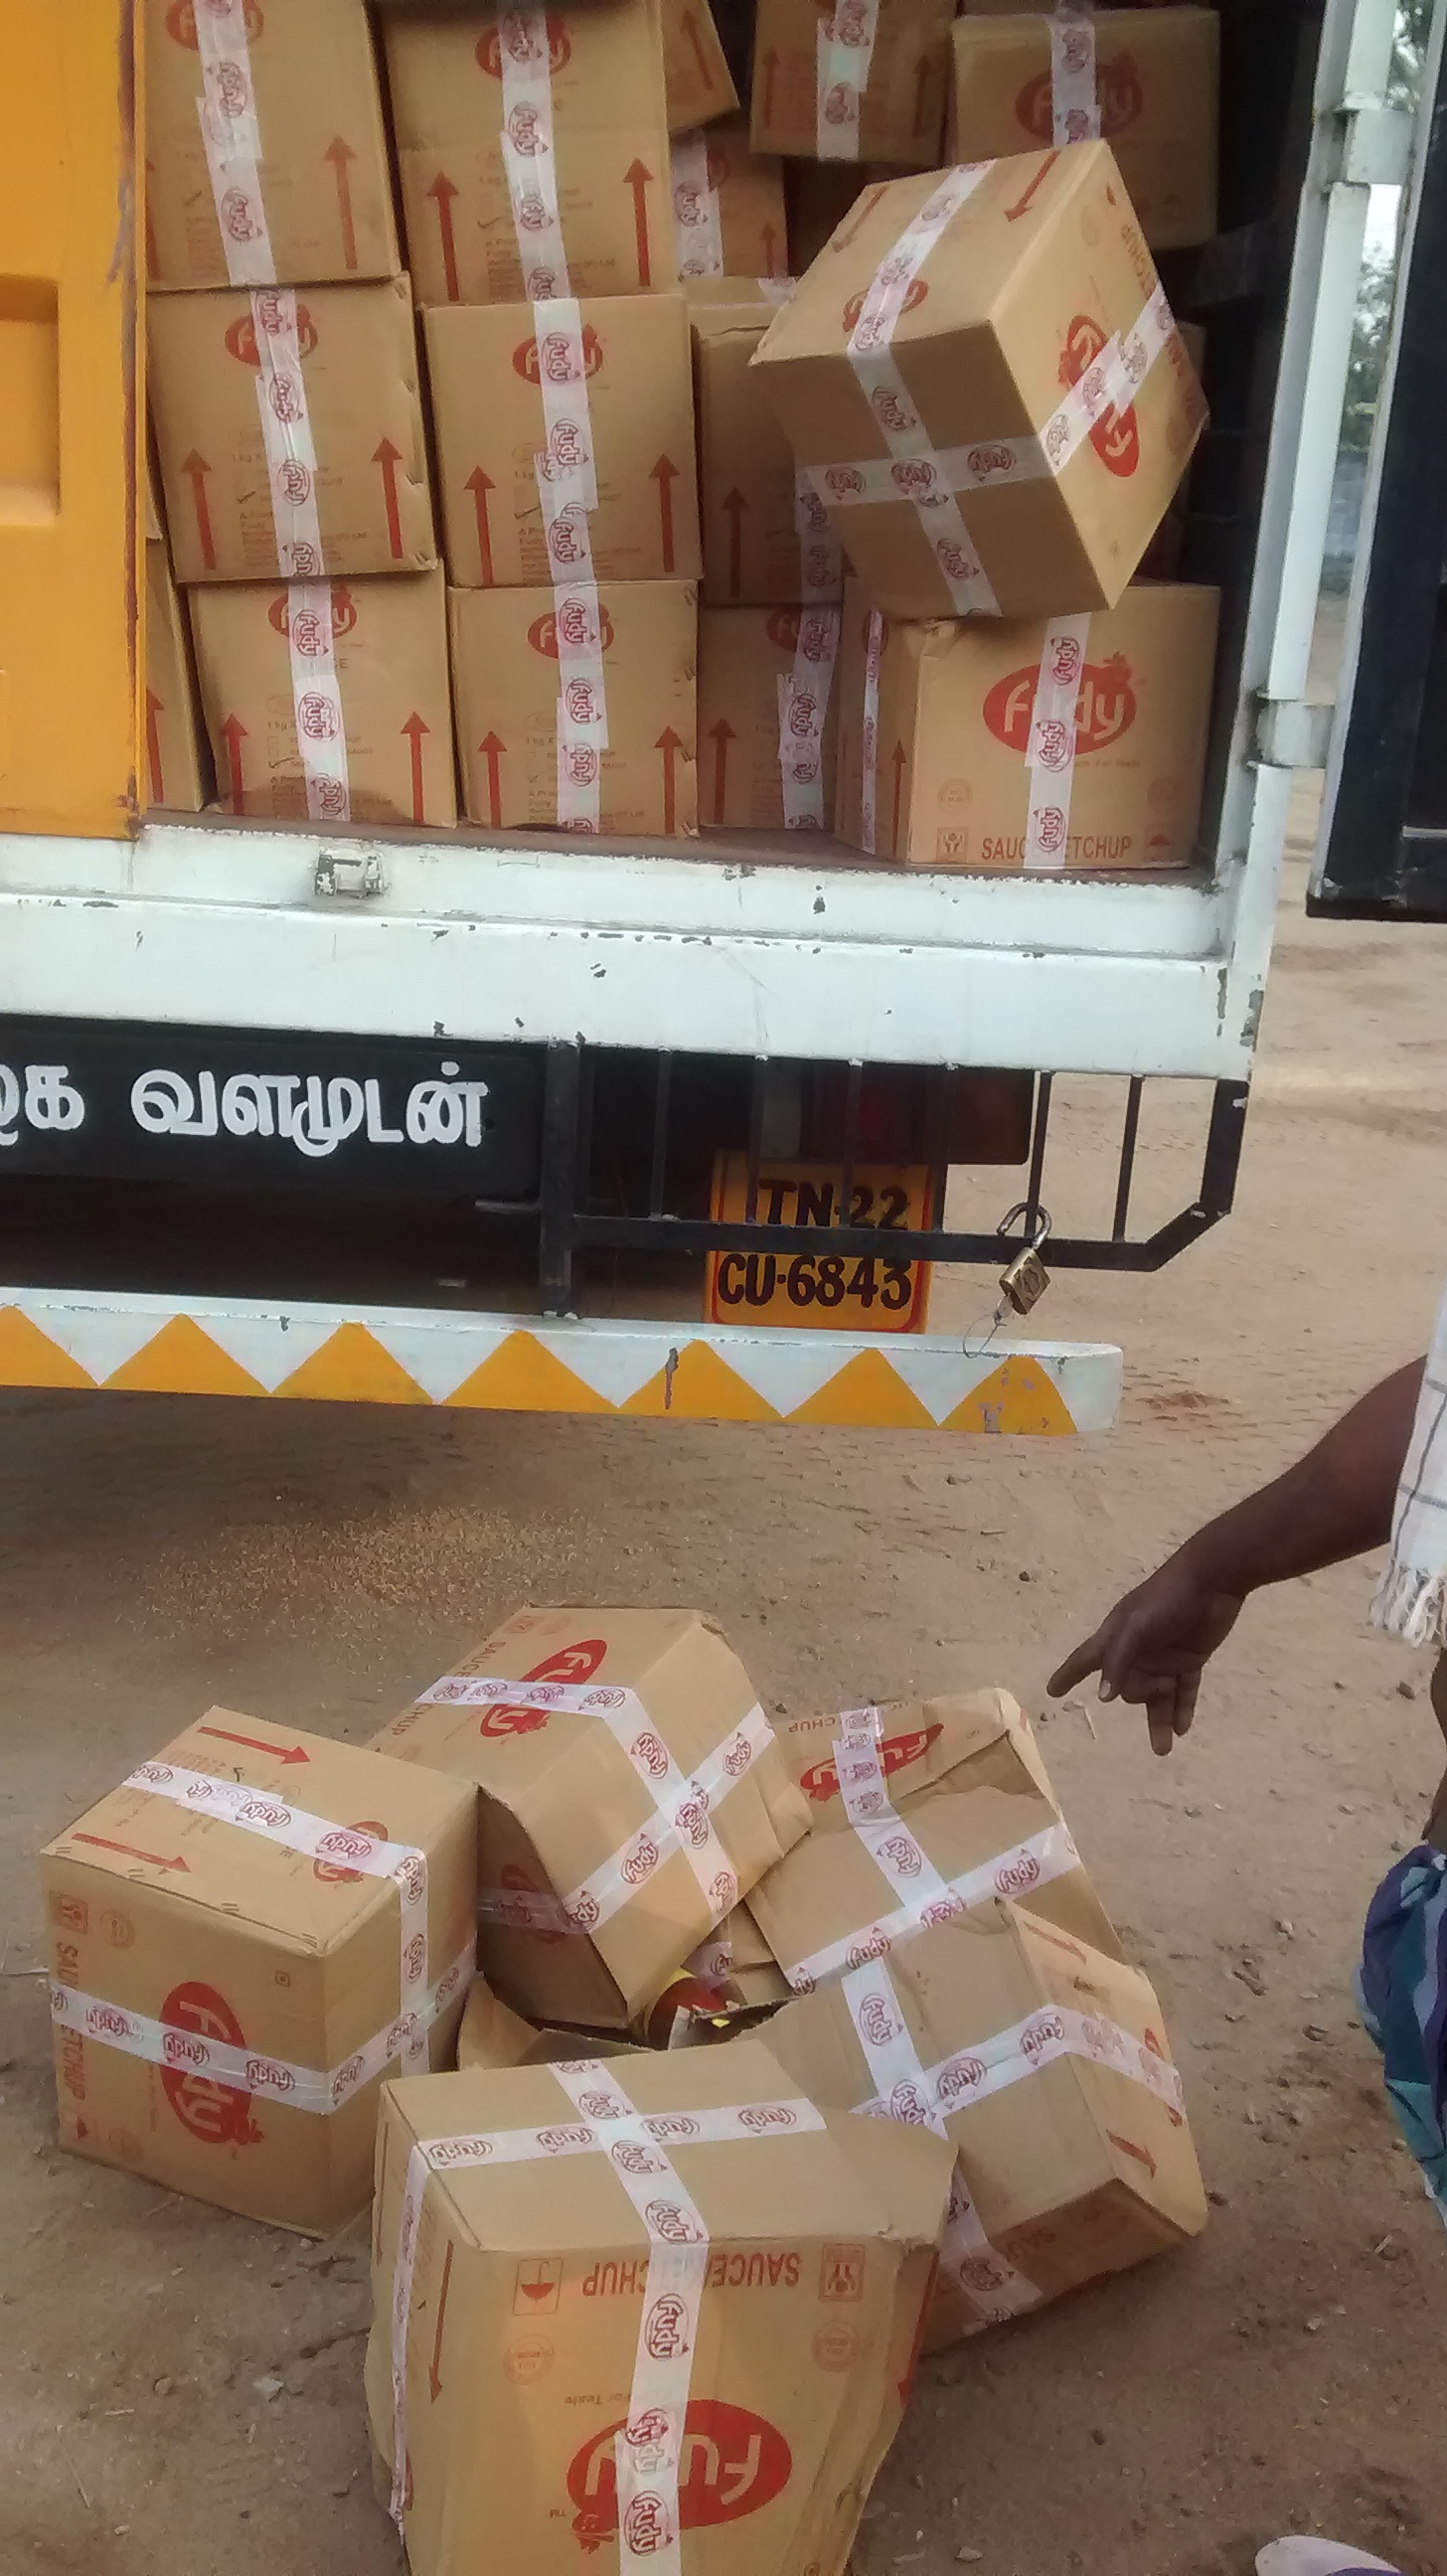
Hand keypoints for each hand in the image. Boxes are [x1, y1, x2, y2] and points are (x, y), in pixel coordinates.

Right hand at [1046, 1545, 1244, 1754]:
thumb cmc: (1168, 1599)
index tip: (1051, 1692)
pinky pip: (1184, 1691)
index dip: (1067, 1675)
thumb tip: (1103, 1697)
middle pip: (1126, 1688)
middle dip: (1141, 1695)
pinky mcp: (1189, 1659)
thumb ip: (1119, 1660)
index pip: (1084, 1660)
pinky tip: (1182, 1729)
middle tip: (1162, 1685)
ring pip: (1156, 1697)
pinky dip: (1182, 1709)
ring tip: (1163, 1749)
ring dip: (1159, 1721)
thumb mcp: (1137, 1627)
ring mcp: (1164, 1657)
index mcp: (1116, 1636)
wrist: (1213, 1580)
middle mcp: (1137, 1651)